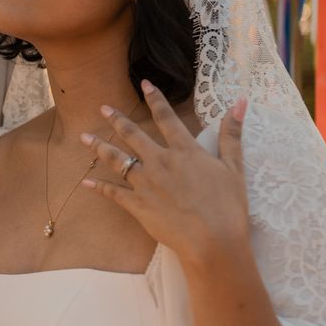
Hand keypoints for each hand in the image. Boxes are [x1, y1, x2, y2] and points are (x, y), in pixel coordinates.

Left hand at [80, 81, 249, 269]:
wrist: (212, 242)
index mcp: (184, 151)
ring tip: (84, 137)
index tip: (144, 84)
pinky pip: (113, 193)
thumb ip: (232, 135)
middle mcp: (160, 162)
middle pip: (133, 135)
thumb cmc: (228, 207)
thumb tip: (240, 103)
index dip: (155, 99)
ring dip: (99, 147)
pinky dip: (99, 187)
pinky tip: (86, 182)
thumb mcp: (235, 168)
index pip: (167, 118)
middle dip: (117, 119)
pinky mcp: (137, 205)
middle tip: (102, 107)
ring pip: (117, 160)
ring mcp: (146, 184)